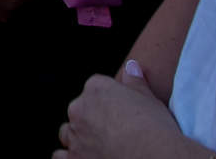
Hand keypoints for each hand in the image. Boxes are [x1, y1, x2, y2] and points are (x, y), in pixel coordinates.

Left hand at [56, 64, 212, 157]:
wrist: (154, 155)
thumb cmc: (154, 126)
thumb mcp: (149, 98)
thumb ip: (135, 81)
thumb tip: (131, 66)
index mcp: (96, 88)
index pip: (95, 90)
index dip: (108, 103)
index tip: (121, 114)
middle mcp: (79, 109)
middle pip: (80, 111)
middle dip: (92, 120)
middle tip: (113, 132)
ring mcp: (75, 135)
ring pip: (68, 133)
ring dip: (78, 138)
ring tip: (96, 146)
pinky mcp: (74, 158)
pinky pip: (61, 156)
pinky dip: (68, 157)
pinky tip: (81, 157)